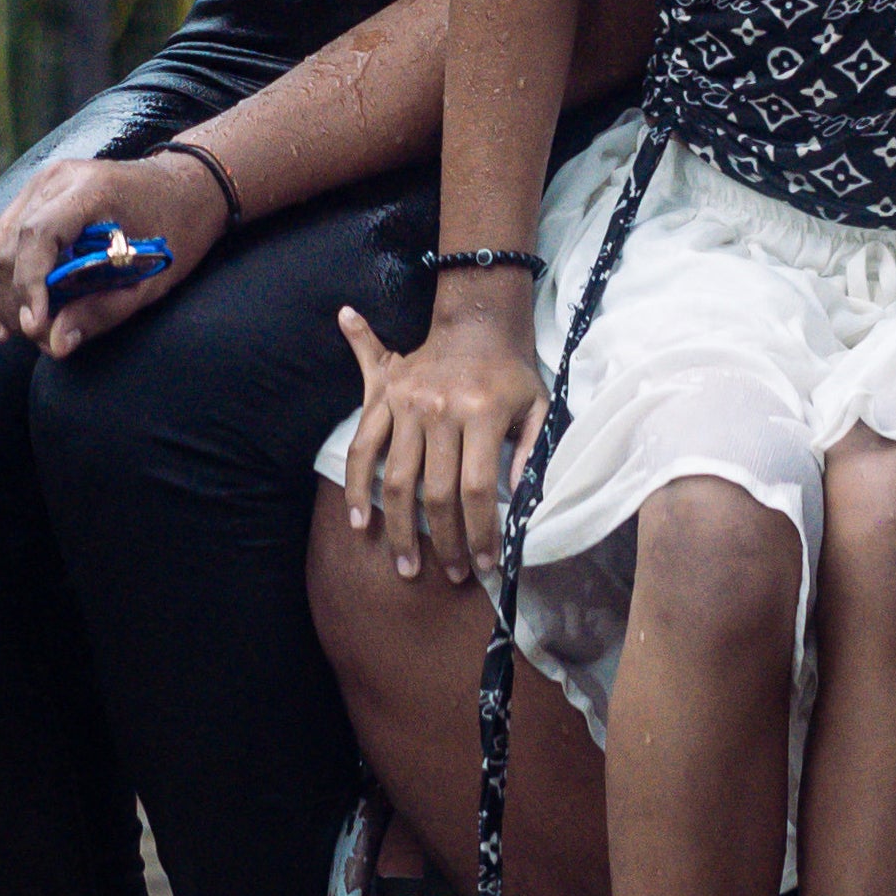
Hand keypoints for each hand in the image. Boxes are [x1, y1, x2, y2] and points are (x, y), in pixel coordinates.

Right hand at [0, 142, 228, 355]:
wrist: (186, 185)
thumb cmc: (178, 229)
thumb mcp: (153, 276)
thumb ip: (104, 310)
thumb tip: (54, 343)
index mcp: (91, 188)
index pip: (38, 235)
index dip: (28, 285)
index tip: (35, 327)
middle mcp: (56, 179)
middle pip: (7, 245)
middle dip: (14, 302)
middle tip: (38, 340)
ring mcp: (39, 184)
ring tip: (20, 333)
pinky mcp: (32, 196)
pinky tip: (3, 320)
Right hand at [336, 304, 543, 588]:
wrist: (475, 321)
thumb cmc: (510, 372)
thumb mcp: (537, 405)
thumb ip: (532, 452)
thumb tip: (523, 500)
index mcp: (482, 413)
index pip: (476, 488)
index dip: (480, 531)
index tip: (486, 563)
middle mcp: (440, 410)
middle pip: (436, 493)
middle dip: (445, 542)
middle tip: (452, 574)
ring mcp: (407, 405)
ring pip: (397, 481)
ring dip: (400, 530)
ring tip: (407, 566)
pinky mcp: (383, 399)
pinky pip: (363, 450)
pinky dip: (358, 488)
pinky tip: (361, 522)